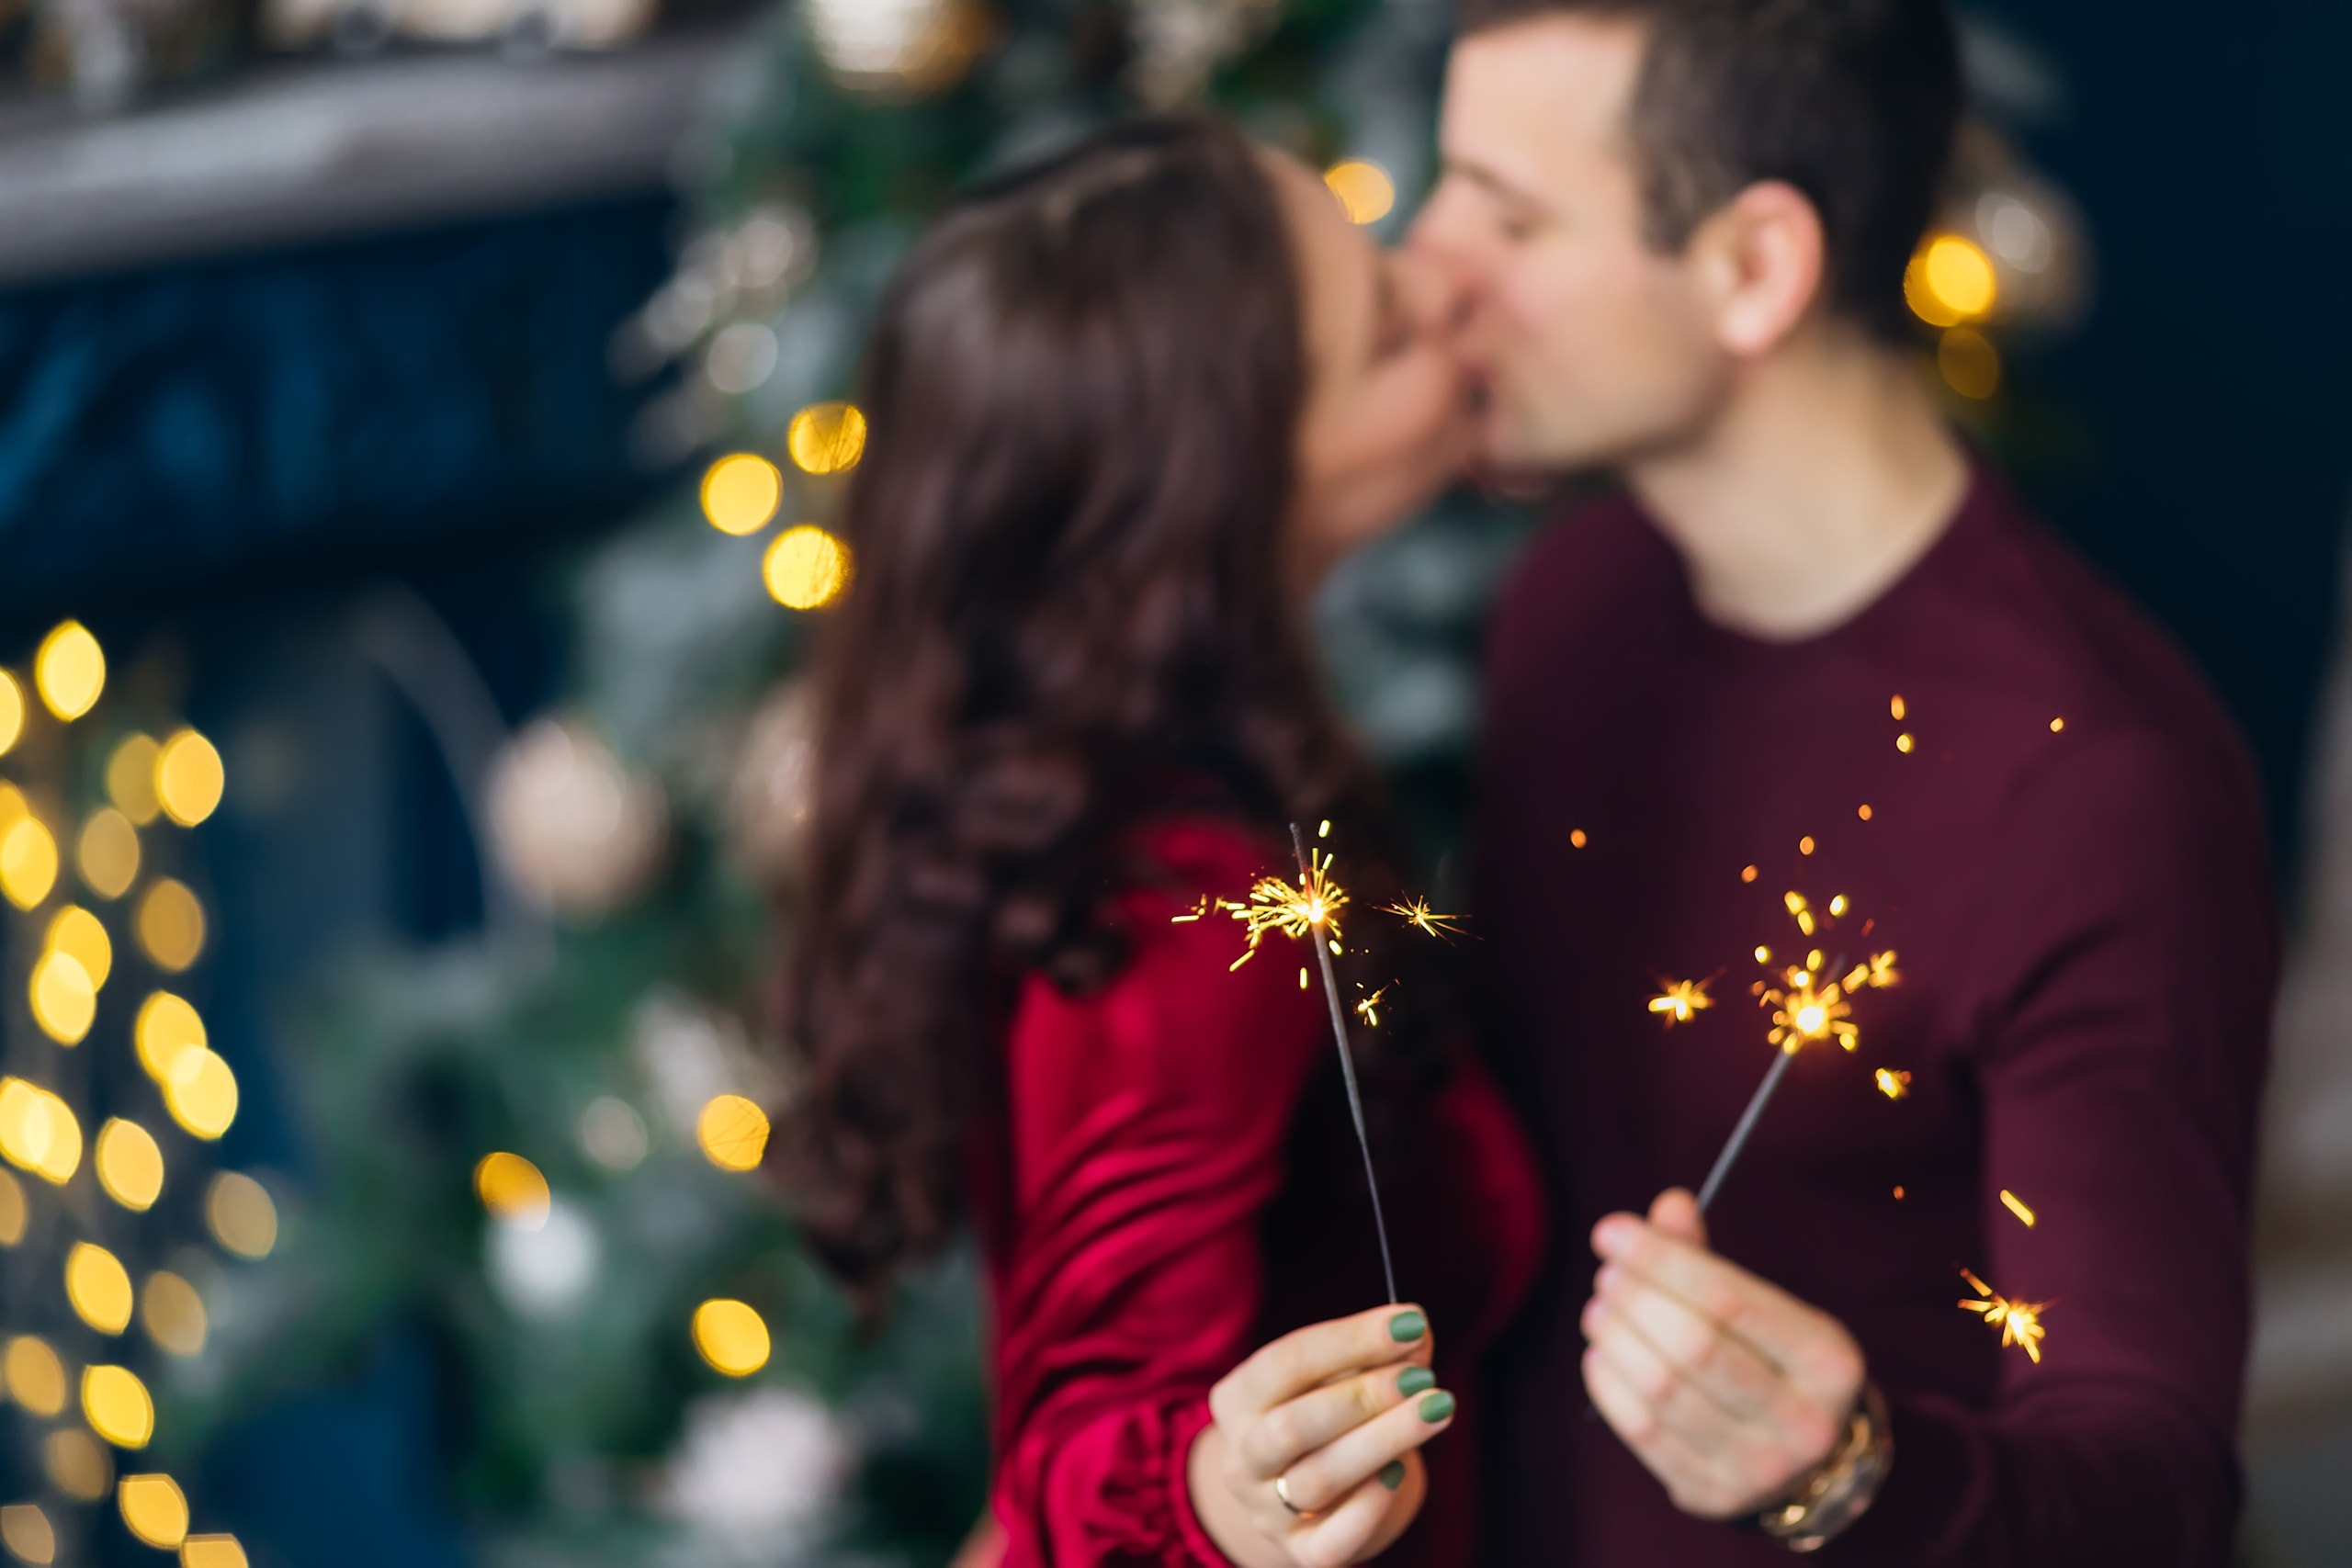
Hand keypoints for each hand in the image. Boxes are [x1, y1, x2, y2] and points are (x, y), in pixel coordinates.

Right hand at [1190, 1304, 1458, 1567]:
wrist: (1313, 1493)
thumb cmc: (1328, 1416)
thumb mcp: (1339, 1376)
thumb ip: (1376, 1352)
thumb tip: (1416, 1334)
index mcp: (1238, 1398)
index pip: (1284, 1362)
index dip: (1349, 1340)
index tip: (1410, 1323)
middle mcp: (1241, 1457)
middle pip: (1292, 1426)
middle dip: (1363, 1396)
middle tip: (1421, 1377)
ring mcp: (1266, 1511)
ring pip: (1317, 1480)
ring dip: (1382, 1440)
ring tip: (1436, 1409)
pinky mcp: (1300, 1553)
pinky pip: (1332, 1540)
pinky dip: (1370, 1505)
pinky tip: (1402, 1471)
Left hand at [1581, 1190, 1865, 1519]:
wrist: (1804, 1461)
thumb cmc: (1772, 1362)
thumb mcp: (1764, 1308)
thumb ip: (1709, 1260)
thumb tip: (1670, 1205)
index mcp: (1828, 1361)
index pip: (1731, 1299)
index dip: (1661, 1260)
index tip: (1609, 1231)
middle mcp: (1803, 1420)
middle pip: (1693, 1345)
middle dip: (1635, 1298)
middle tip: (1607, 1275)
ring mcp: (1759, 1467)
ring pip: (1662, 1389)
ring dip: (1615, 1337)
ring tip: (1599, 1308)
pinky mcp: (1713, 1495)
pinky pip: (1642, 1432)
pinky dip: (1608, 1385)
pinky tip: (1601, 1353)